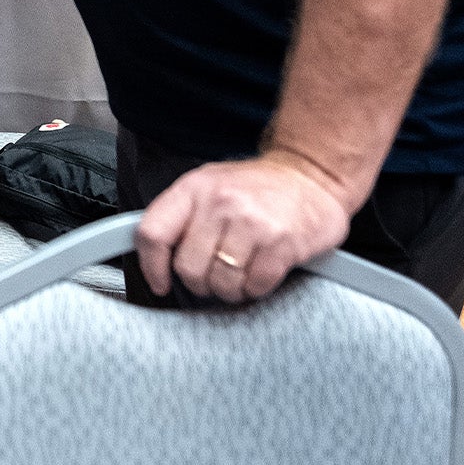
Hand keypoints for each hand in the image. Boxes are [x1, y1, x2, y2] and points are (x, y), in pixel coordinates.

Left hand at [134, 153, 351, 302]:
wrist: (312, 176)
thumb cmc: (259, 186)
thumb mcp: (210, 185)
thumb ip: (182, 216)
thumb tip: (156, 255)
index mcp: (195, 188)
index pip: (153, 233)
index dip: (151, 266)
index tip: (160, 282)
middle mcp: (220, 203)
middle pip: (188, 268)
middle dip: (200, 282)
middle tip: (214, 275)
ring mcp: (252, 223)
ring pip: (221, 282)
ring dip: (230, 289)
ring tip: (240, 273)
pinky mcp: (282, 243)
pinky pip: (255, 286)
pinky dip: (256, 288)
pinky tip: (261, 272)